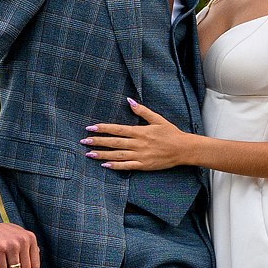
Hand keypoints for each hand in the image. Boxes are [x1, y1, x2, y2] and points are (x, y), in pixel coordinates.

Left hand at [86, 99, 200, 172]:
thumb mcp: (157, 119)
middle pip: (114, 142)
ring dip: (102, 154)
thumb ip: (142, 111)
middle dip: (98, 141)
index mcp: (140, 131)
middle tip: (84, 141)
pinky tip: (104, 165)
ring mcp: (140, 155)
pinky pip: (127, 166)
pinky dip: (115, 166)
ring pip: (117, 155)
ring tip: (89, 153)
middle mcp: (138, 143)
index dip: (103, 128)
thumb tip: (130, 101)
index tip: (90, 127)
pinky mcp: (143, 165)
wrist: (183, 149)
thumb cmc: (171, 133)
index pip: (117, 129)